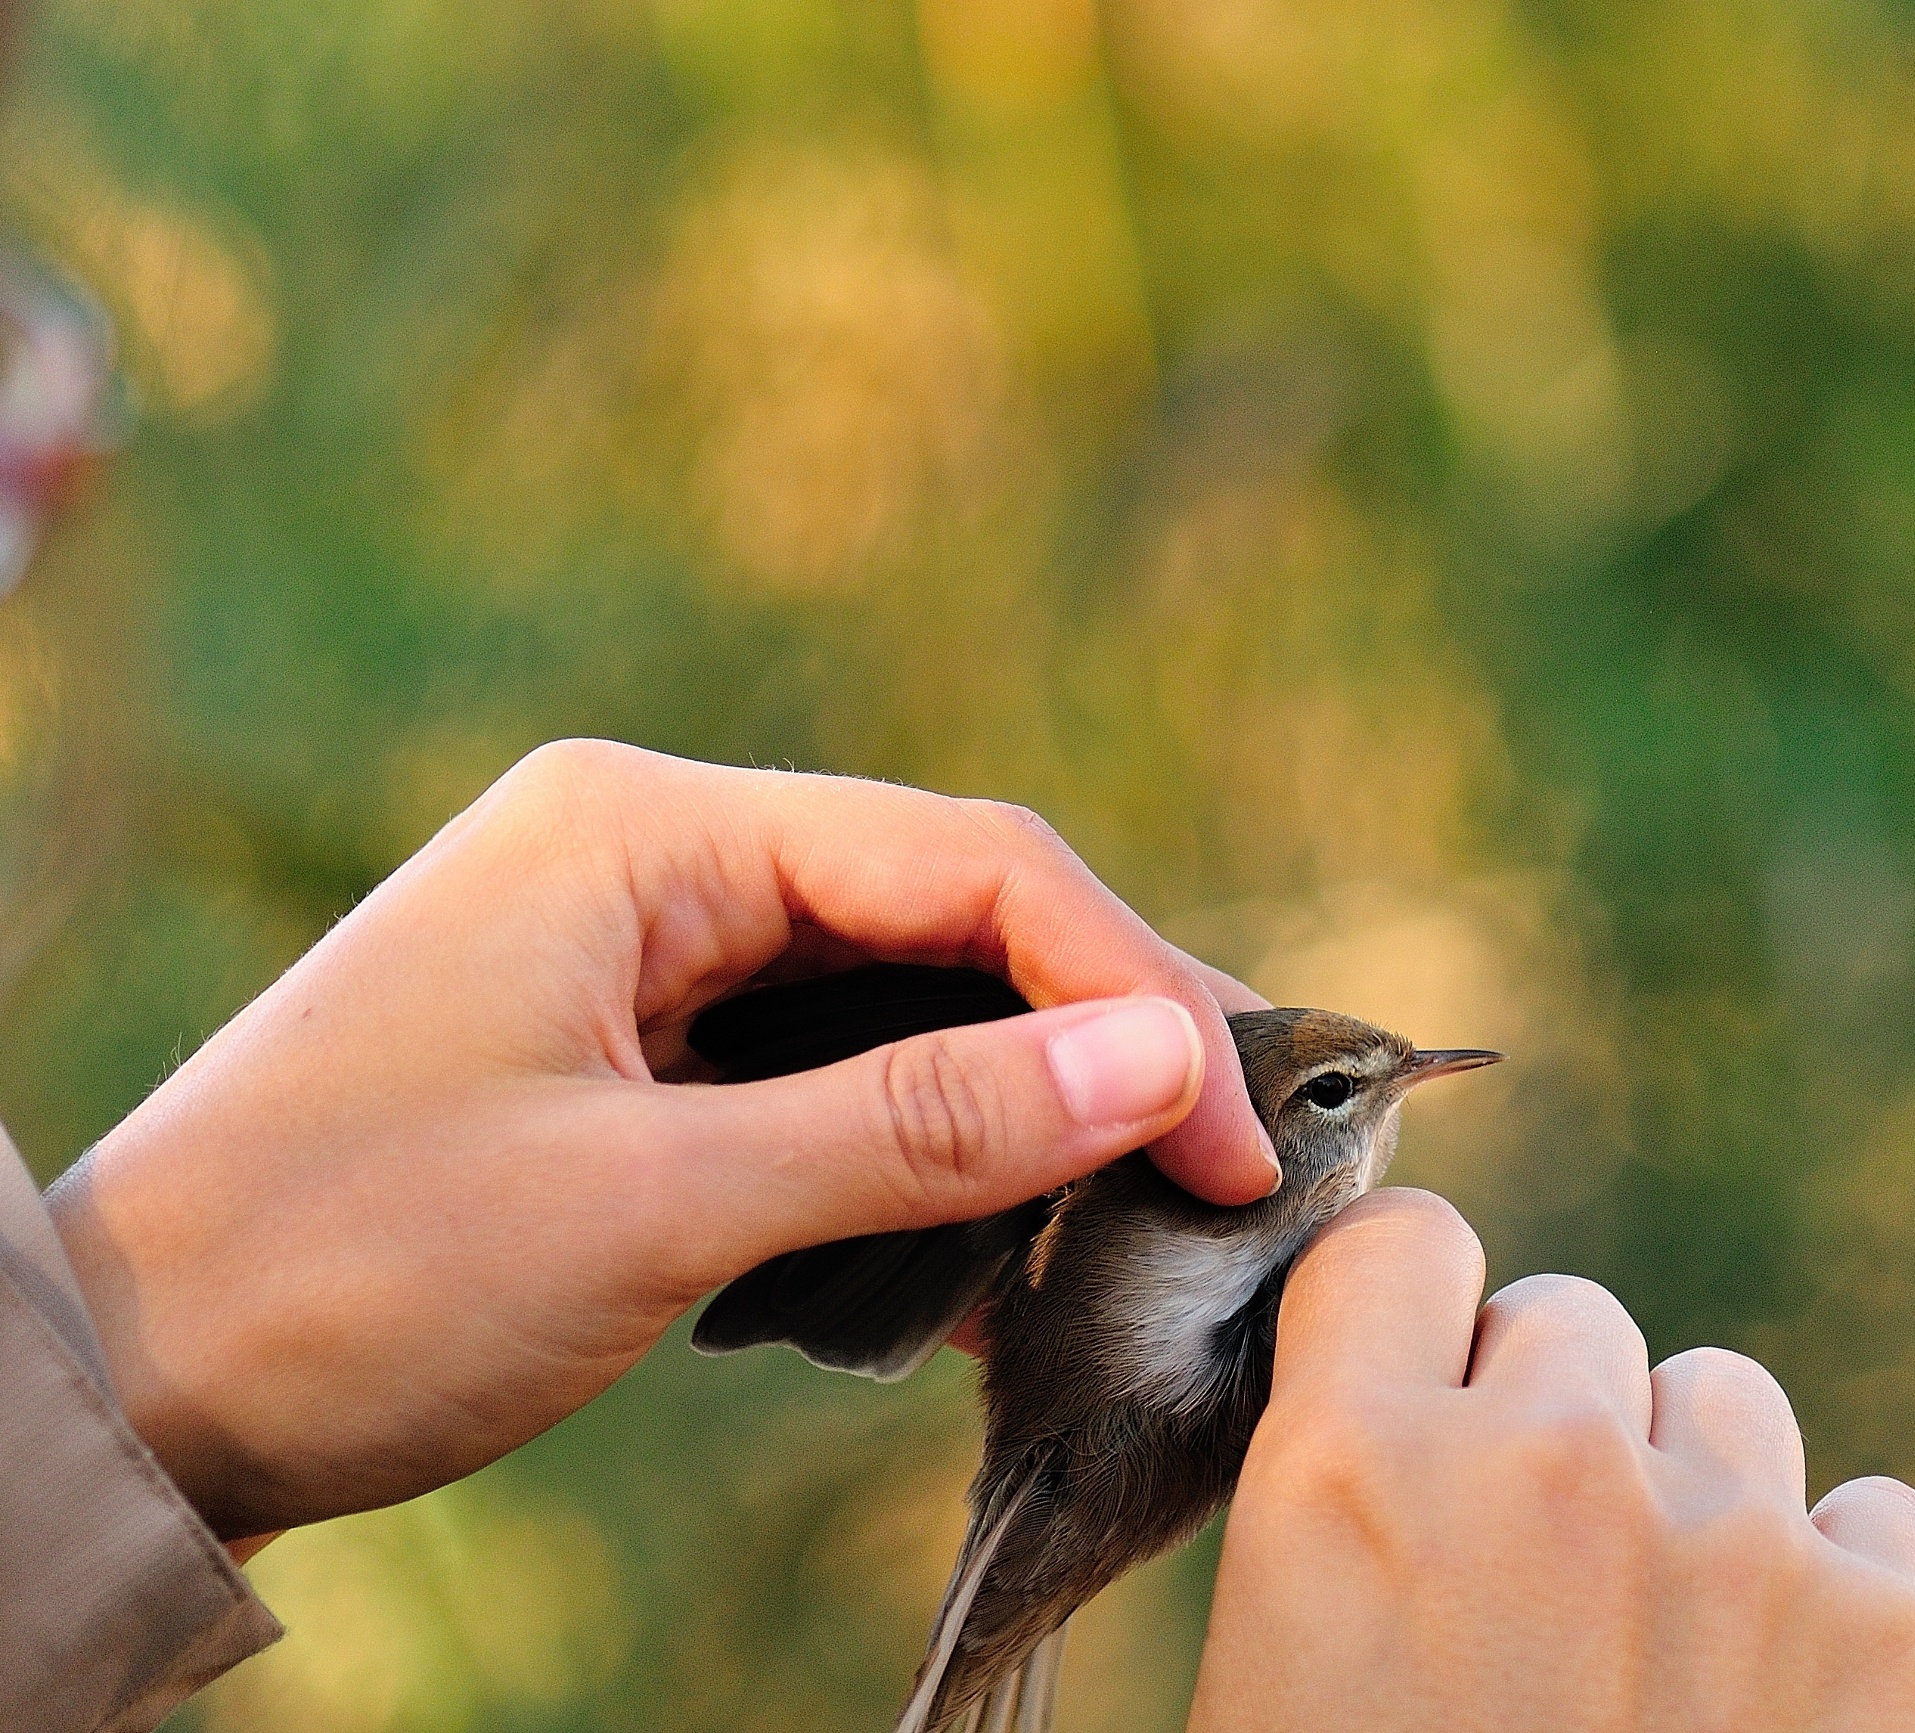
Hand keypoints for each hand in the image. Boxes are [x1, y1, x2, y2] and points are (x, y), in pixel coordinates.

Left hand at [42, 740, 1277, 1547]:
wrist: (124, 1391)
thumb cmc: (344, 1274)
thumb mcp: (650, 1205)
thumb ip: (917, 1126)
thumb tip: (1160, 1063)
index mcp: (642, 826)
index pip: (964, 864)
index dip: (1131, 989)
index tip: (1235, 1136)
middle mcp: (657, 854)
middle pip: (952, 909)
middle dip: (1106, 1024)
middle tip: (1241, 1151)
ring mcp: (648, 950)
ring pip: (908, 991)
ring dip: (1032, 1090)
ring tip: (1159, 1190)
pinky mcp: (646, 1049)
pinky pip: (837, 1066)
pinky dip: (933, 1143)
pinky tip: (1016, 1224)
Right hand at [1192, 1190, 1914, 1731]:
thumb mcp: (1279, 1680)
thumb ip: (1345, 1509)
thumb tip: (1410, 1427)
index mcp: (1349, 1475)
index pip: (1404, 1242)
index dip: (1410, 1319)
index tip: (1419, 1391)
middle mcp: (1547, 1465)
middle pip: (1568, 1319)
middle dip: (1546, 1425)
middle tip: (1531, 1586)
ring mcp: (1734, 1540)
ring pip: (1722, 1399)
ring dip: (1687, 1493)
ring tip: (1655, 1659)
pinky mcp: (1893, 1631)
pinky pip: (1876, 1515)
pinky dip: (1835, 1587)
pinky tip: (1774, 1706)